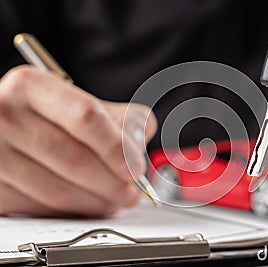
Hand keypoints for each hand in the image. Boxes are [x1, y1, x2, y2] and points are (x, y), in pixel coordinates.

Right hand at [0, 65, 156, 216]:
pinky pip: (42, 209)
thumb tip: (141, 137)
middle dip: (114, 183)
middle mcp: (6, 116)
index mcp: (32, 87)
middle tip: (132, 190)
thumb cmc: (38, 114)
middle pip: (75, 160)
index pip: (86, 117)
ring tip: (115, 199)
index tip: (135, 165)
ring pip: (60, 191)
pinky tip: (87, 203)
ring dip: (97, 202)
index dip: (117, 146)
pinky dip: (73, 211)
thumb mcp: (72, 101)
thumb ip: (114, 115)